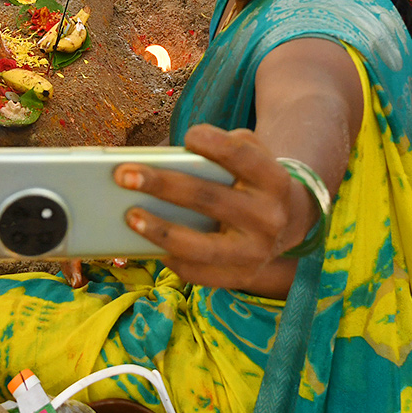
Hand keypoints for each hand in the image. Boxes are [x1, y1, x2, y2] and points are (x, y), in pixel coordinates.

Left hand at [115, 124, 304, 290]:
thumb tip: (164, 159)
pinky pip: (199, 273)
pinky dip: (169, 258)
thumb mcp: (250, 153)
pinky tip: (145, 244)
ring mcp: (256, 253)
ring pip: (201, 245)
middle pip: (209, 199)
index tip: (188, 135)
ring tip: (129, 216)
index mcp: (273, 181)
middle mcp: (269, 218)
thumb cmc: (250, 179)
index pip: (243, 157)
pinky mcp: (241, 276)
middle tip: (124, 176)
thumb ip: (220, 146)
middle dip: (162, 185)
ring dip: (160, 231)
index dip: (216, 144)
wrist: (287, 221)